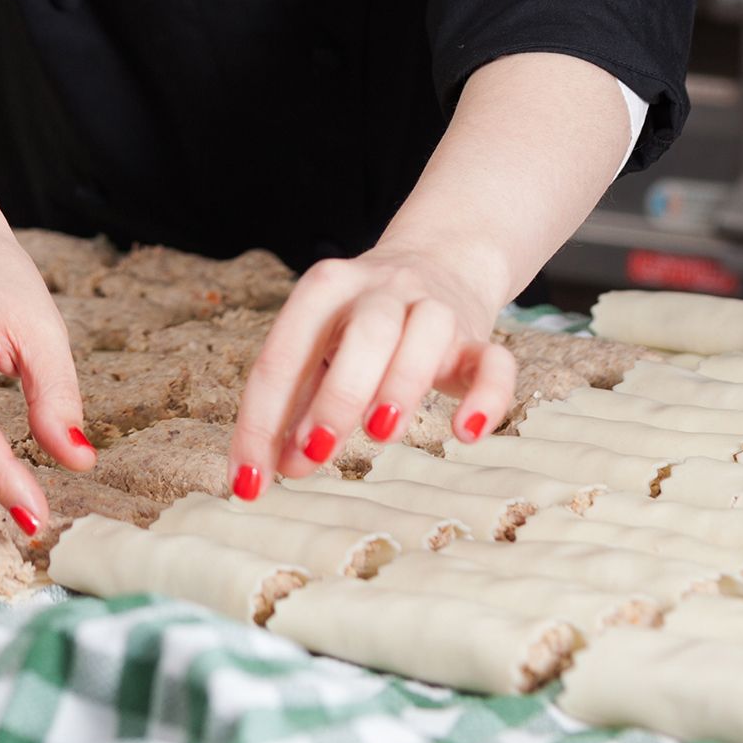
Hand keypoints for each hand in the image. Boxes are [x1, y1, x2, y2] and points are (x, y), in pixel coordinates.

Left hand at [230, 239, 515, 491]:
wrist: (442, 258)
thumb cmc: (362, 322)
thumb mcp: (321, 346)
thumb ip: (298, 403)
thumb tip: (282, 469)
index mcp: (325, 289)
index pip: (283, 354)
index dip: (260, 421)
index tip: (248, 483)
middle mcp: (380, 289)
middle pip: (364, 331)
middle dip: (337, 395)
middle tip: (315, 452)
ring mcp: (433, 308)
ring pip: (428, 331)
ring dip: (402, 383)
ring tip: (380, 433)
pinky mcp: (478, 336)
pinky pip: (495, 361)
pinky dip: (486, 396)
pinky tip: (464, 433)